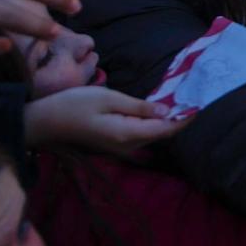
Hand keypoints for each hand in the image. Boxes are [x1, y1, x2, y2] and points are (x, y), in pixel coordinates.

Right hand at [25, 87, 184, 153]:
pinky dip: (154, 124)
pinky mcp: (115, 144)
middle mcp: (128, 146)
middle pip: (162, 133)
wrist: (44, 122)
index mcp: (128, 134)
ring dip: (168, 121)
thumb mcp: (108, 99)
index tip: (202, 103)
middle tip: (194, 98)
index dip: (185, 117)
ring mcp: (121, 147)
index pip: (166, 128)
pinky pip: (142, 135)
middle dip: (179, 118)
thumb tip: (167, 111)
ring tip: (181, 102)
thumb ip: (139, 106)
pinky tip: (159, 110)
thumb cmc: (74, 105)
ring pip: (153, 135)